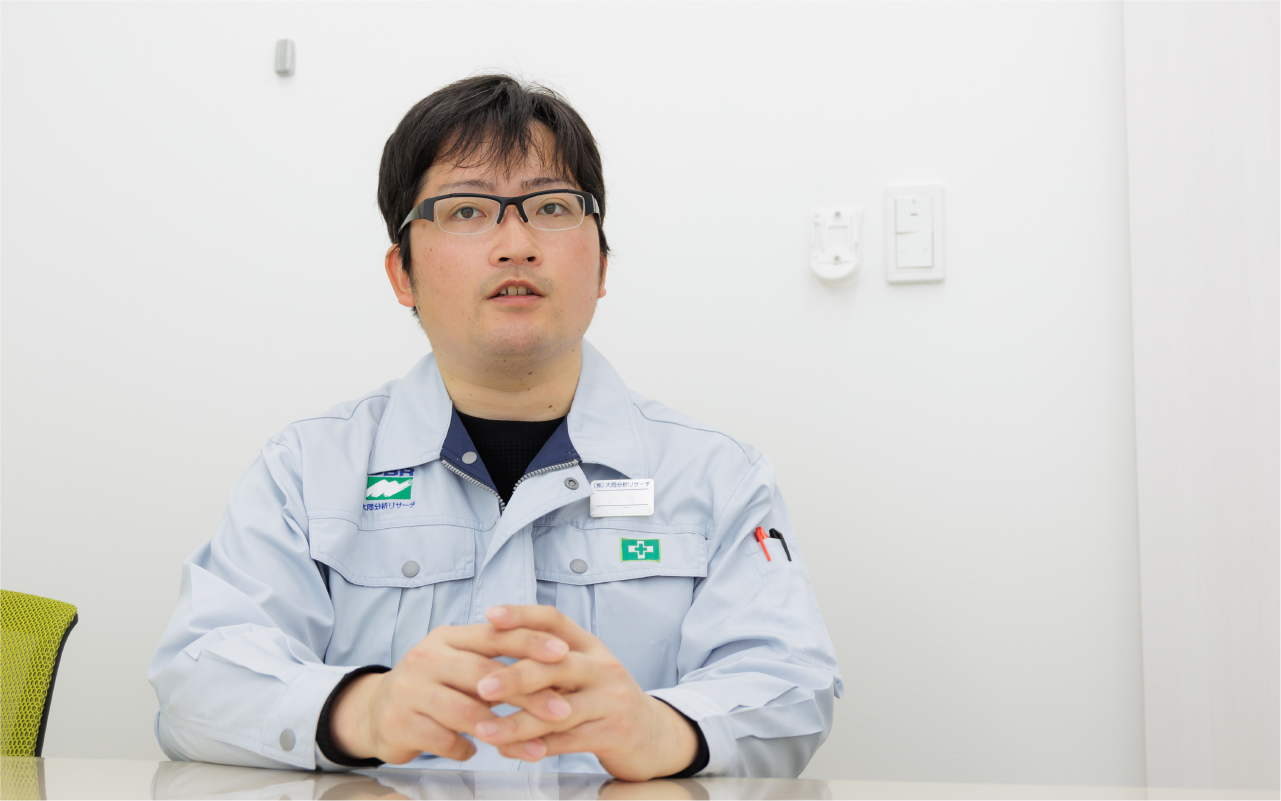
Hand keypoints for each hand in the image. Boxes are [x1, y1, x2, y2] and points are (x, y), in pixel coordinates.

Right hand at [329, 622, 574, 764]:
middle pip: (486, 674)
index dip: (530, 642)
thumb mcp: (459, 663)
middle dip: (528, 694)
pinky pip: (444, 739)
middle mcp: (428, 657)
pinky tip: (474, 751)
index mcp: (448, 637)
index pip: (495, 635)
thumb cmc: (434, 685)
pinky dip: (465, 748)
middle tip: (562, 710)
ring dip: (503, 732)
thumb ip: (496, 661)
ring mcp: (410, 690)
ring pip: (466, 711)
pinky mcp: (399, 722)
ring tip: (531, 746)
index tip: (563, 654)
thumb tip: (555, 665)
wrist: (375, 710)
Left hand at [471, 605, 698, 780]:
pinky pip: (566, 741)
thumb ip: (549, 662)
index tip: (489, 616)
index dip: (522, 615)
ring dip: (516, 723)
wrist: (657, 735)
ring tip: (485, 730)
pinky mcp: (614, 733)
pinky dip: (534, 747)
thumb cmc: (607, 701)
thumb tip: (494, 648)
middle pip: (555, 665)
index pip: (555, 620)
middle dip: (514, 676)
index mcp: (591, 646)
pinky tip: (508, 750)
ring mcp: (611, 700)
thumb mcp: (586, 672)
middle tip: (480, 687)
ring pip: (557, 710)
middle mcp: (603, 667)